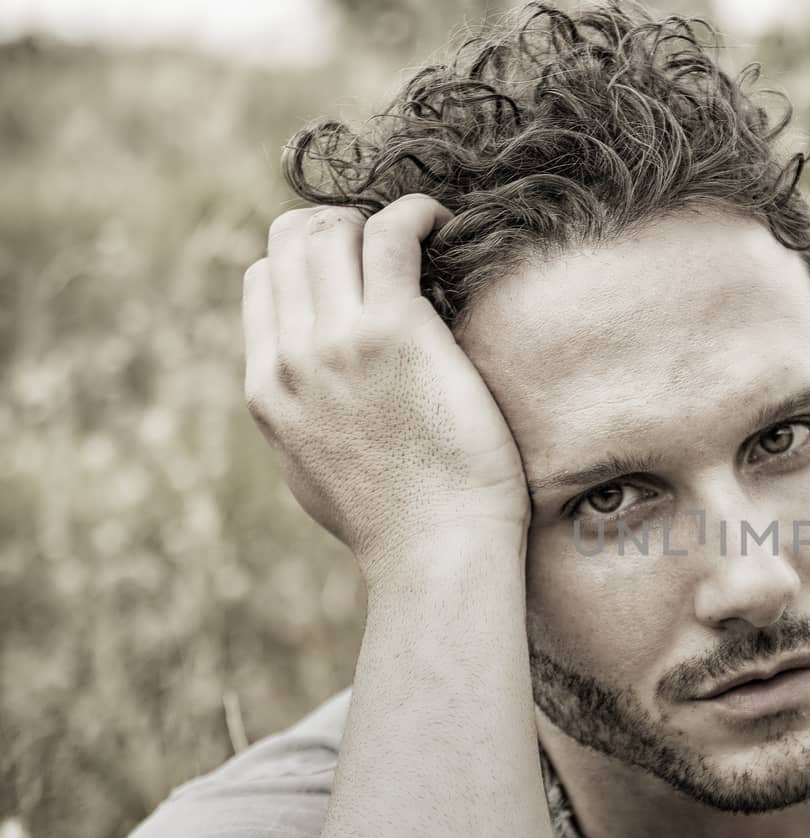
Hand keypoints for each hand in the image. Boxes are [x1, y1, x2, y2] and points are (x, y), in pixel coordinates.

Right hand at [242, 195, 528, 582]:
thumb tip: (319, 402)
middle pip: (292, 241)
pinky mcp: (395, 330)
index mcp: (267, 388)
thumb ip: (304, 423)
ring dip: (378, 218)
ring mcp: (337, 340)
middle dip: (342, 225)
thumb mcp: (317, 475)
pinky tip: (444, 224)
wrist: (435, 551)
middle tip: (396, 244)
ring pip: (334, 228)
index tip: (360, 266)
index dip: (309, 259)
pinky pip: (392, 233)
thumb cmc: (400, 525)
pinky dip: (417, 213)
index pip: (264, 280)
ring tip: (424, 236)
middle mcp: (291, 357)